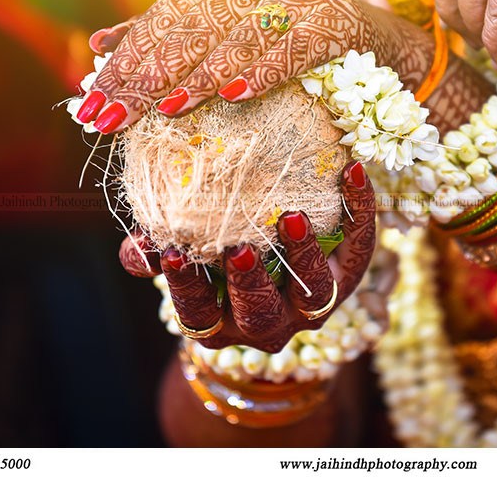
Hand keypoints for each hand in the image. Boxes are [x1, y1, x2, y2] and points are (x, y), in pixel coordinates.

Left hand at [75, 0, 413, 133]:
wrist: (376, 41)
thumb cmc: (291, 42)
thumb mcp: (226, 33)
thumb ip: (171, 35)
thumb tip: (102, 43)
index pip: (162, 19)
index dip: (125, 63)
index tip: (93, 105)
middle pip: (192, 28)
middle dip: (147, 77)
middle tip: (113, 119)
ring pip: (237, 36)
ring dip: (200, 75)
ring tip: (166, 109)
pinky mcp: (334, 20)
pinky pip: (293, 46)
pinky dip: (265, 69)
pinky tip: (236, 94)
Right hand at [119, 162, 378, 352]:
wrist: (280, 287)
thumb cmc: (216, 270)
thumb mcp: (185, 264)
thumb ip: (157, 255)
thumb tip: (138, 243)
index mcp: (219, 323)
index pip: (199, 313)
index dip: (186, 287)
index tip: (176, 253)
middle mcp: (267, 325)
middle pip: (258, 314)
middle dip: (249, 281)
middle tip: (241, 247)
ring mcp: (310, 307)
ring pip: (314, 293)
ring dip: (304, 257)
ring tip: (295, 217)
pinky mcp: (348, 279)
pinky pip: (358, 250)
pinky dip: (359, 212)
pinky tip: (352, 171)